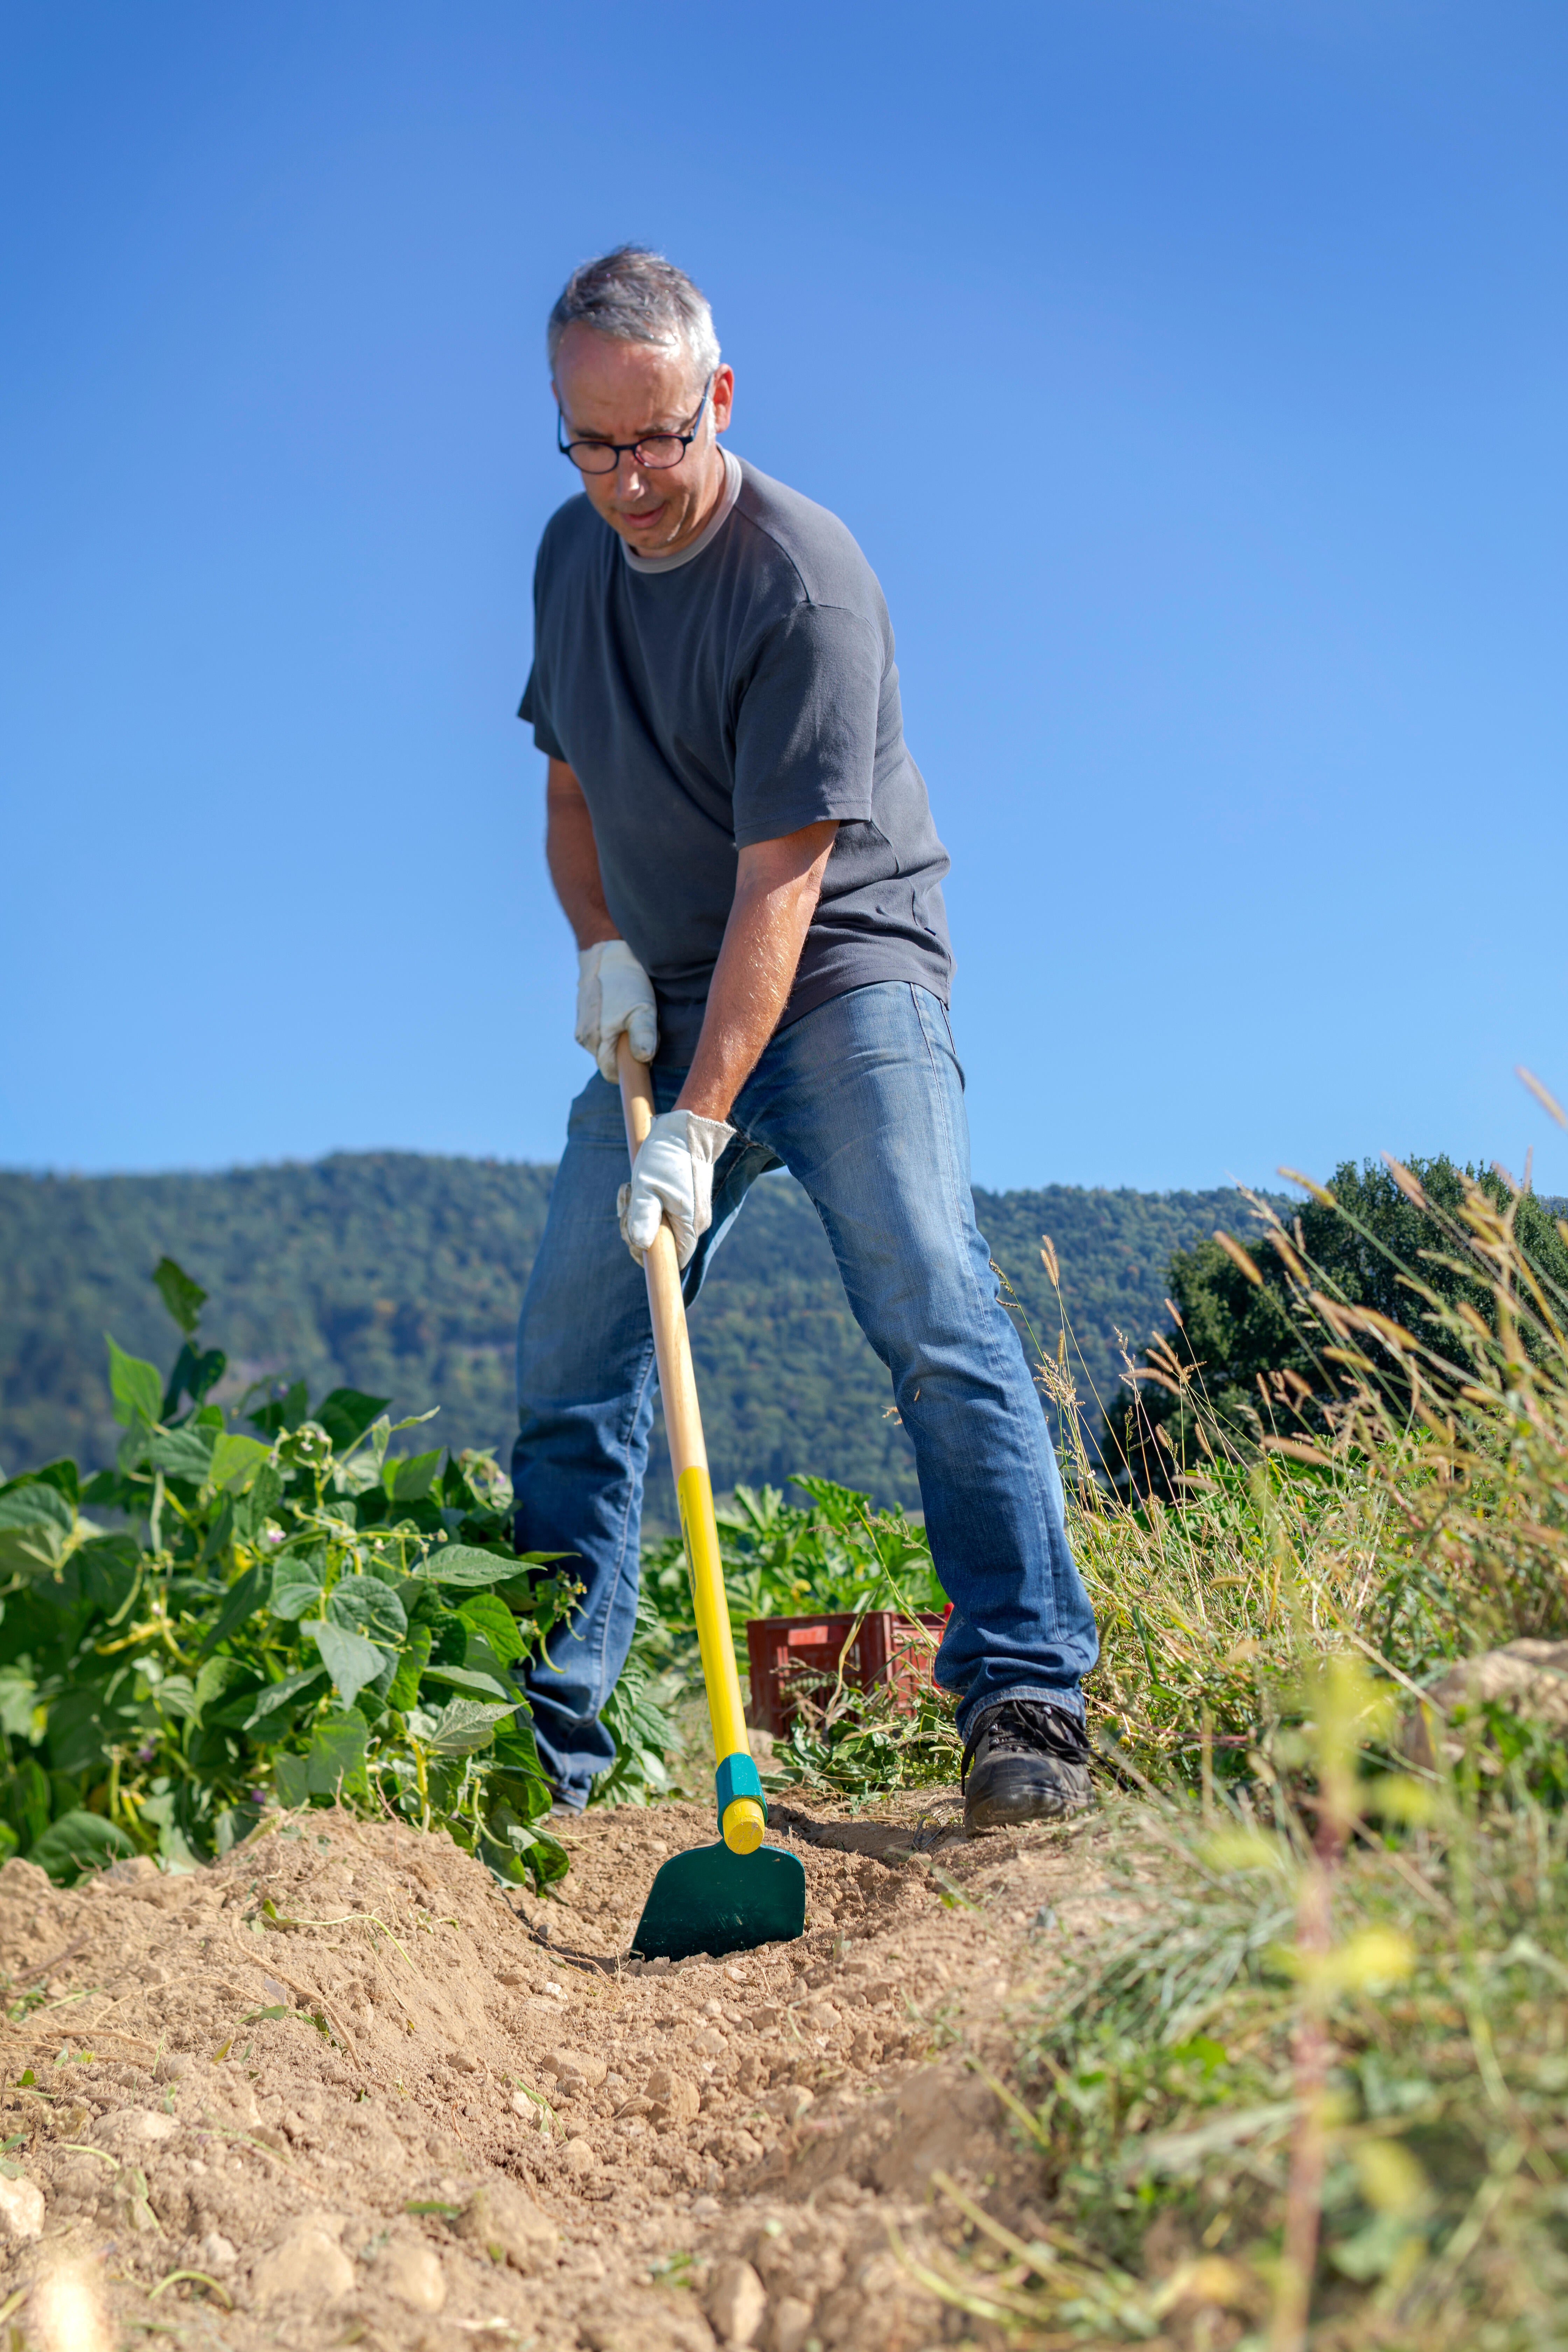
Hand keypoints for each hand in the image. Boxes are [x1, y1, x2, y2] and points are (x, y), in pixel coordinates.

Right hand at [575, 940, 657, 1081]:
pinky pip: (602, 1033)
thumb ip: (643, 1036)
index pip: (612, 1073)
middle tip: (642, 1028)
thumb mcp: (643, 1009)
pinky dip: (614, 1027)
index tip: (644, 1057)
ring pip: (607, 1046)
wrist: (607, 955)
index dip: (631, 1070)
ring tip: (632, 1016)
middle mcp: (584, 1038)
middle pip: (610, 1059)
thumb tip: (643, 1059)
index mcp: (595, 1040)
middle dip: (627, 1051)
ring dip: (621, 1038)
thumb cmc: (627, 982)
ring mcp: (582, 1027)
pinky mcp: (584, 1018)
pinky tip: (622, 1010)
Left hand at [617, 1109, 735, 1268]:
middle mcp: (693, 1222)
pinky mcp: (680, 1200)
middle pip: (660, 1244)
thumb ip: (643, 1216)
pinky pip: (657, 1212)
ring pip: (655, 1226)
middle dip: (636, 1227)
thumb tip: (640, 1245)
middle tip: (629, 1201)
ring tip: (632, 1187)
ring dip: (636, 1210)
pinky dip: (643, 1202)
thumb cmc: (666, 1156)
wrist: (684, 1128)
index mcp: (690, 1223)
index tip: (633, 1240)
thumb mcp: (647, 1185)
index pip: (674, 1260)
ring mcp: (688, 1211)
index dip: (651, 1257)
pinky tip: (636, 1185)